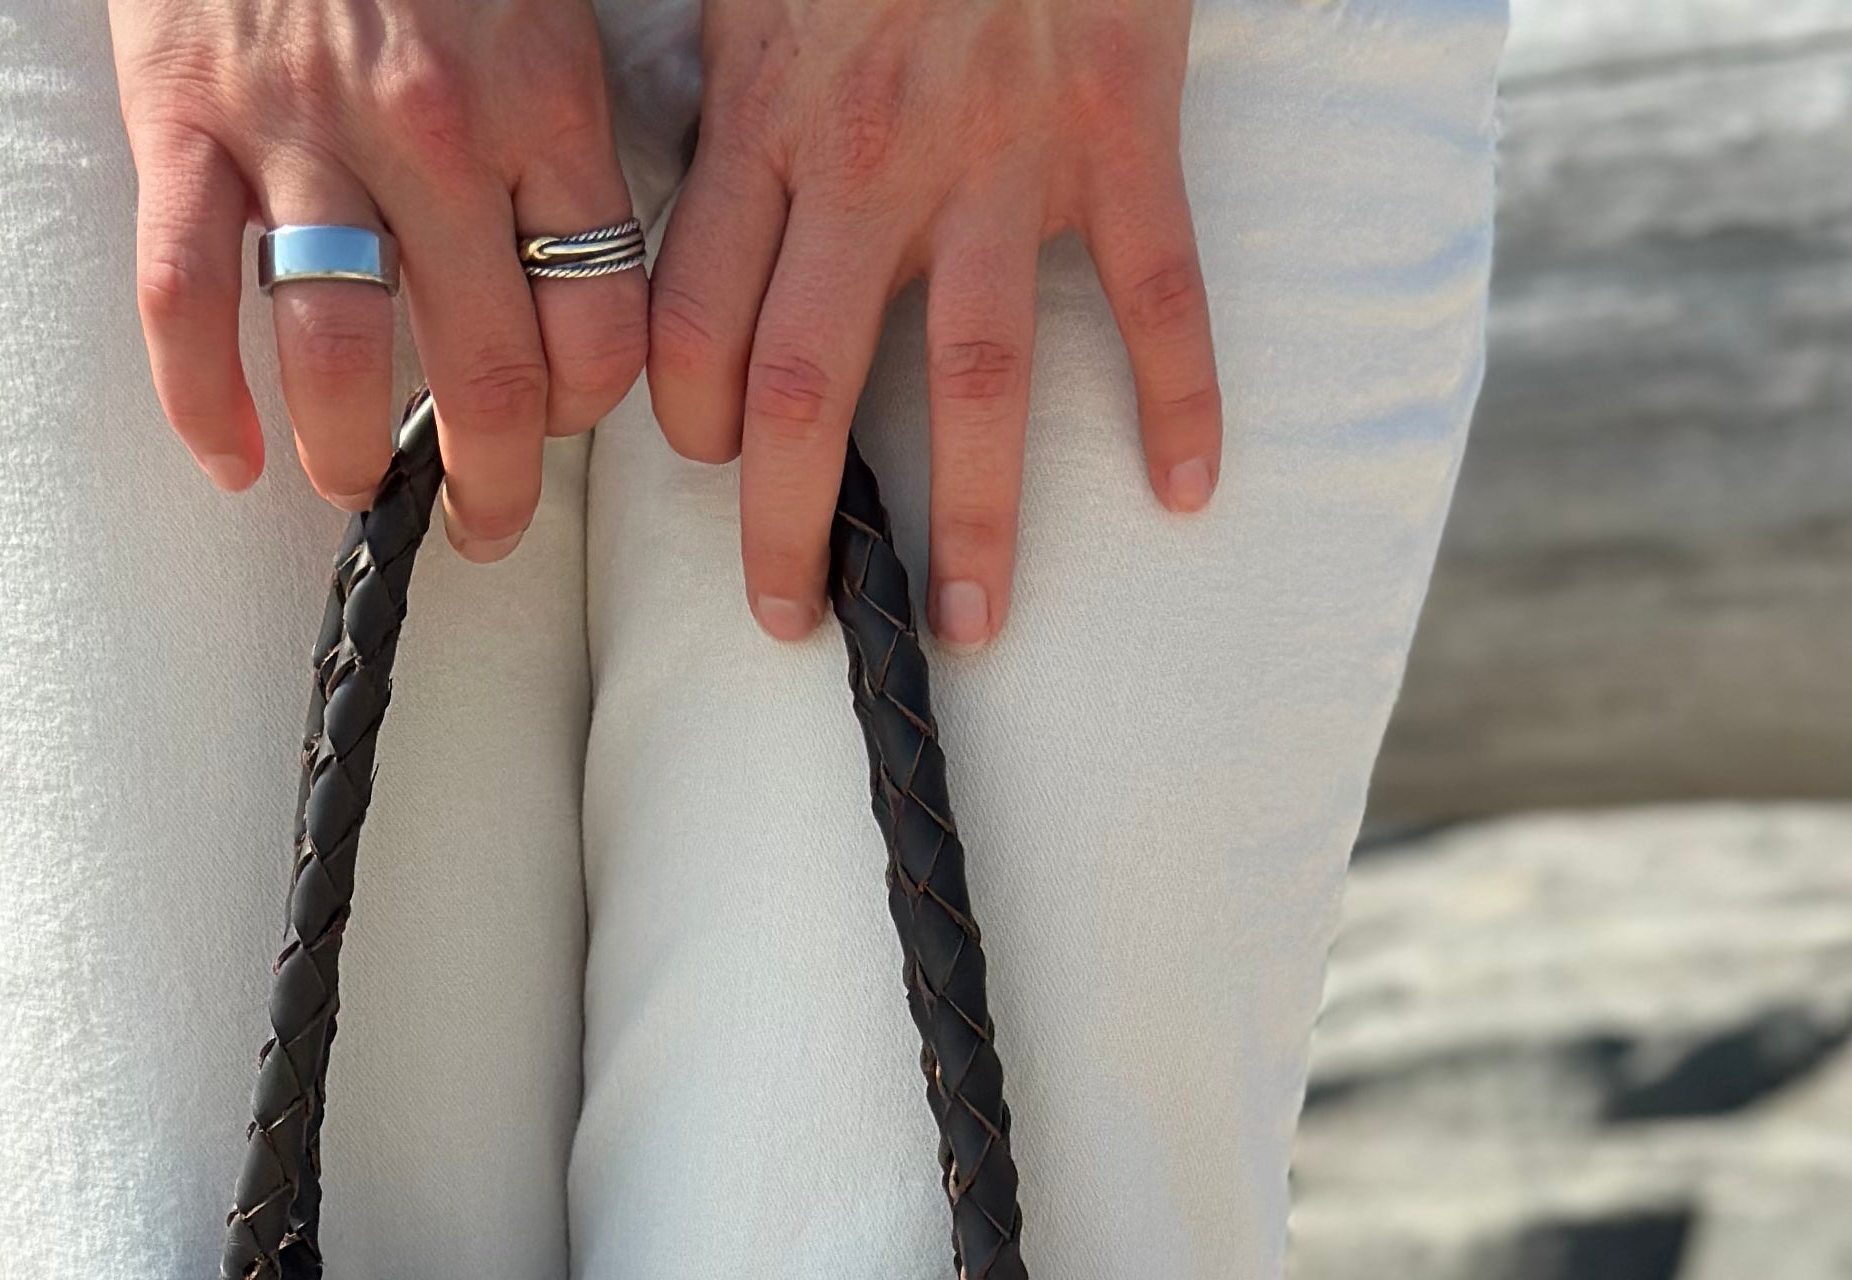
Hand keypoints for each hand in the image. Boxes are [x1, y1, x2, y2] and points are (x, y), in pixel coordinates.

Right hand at [107, 0, 649, 555]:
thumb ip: (561, 119)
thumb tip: (588, 251)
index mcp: (540, 98)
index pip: (602, 317)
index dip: (590, 406)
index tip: (564, 426)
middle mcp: (434, 129)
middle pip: (489, 374)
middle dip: (495, 486)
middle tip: (486, 522)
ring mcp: (299, 131)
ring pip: (340, 359)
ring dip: (354, 457)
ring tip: (357, 483)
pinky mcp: (182, 122)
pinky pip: (183, 303)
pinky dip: (201, 404)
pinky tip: (228, 458)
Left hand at [651, 0, 1219, 642]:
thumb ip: (716, 84)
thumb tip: (661, 182)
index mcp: (771, 118)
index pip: (693, 325)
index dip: (685, 431)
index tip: (706, 476)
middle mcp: (874, 159)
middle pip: (802, 393)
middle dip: (787, 531)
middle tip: (789, 620)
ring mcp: (1005, 156)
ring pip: (974, 382)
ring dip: (972, 522)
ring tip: (969, 623)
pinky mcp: (1122, 131)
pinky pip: (1156, 291)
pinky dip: (1183, 396)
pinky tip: (1189, 488)